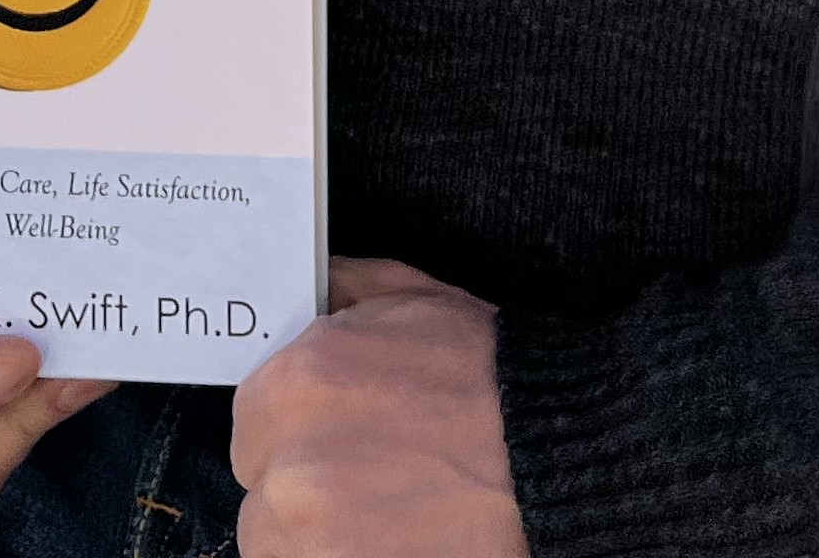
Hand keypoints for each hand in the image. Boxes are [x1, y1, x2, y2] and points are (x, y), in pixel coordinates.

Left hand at [231, 255, 527, 557]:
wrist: (566, 451)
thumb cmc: (492, 373)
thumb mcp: (410, 297)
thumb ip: (340, 291)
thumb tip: (305, 287)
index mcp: (291, 387)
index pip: (252, 426)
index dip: (295, 434)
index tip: (339, 442)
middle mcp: (290, 468)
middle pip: (265, 496)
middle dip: (307, 489)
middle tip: (370, 483)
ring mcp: (314, 539)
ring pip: (282, 546)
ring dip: (321, 537)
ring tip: (385, 520)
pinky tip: (394, 541)